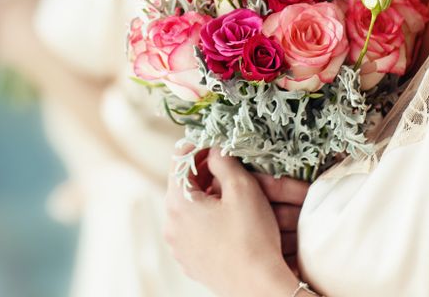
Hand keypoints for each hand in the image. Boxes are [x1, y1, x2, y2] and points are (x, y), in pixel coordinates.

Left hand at [163, 147, 299, 296]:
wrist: (258, 287)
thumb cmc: (251, 238)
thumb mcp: (242, 189)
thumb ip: (224, 161)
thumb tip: (214, 150)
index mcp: (177, 203)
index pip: (179, 160)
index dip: (199, 148)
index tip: (218, 147)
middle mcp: (171, 225)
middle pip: (183, 186)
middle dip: (206, 175)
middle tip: (230, 172)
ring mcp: (179, 246)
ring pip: (189, 209)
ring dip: (207, 198)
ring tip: (232, 198)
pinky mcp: (190, 262)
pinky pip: (194, 231)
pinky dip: (208, 221)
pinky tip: (230, 223)